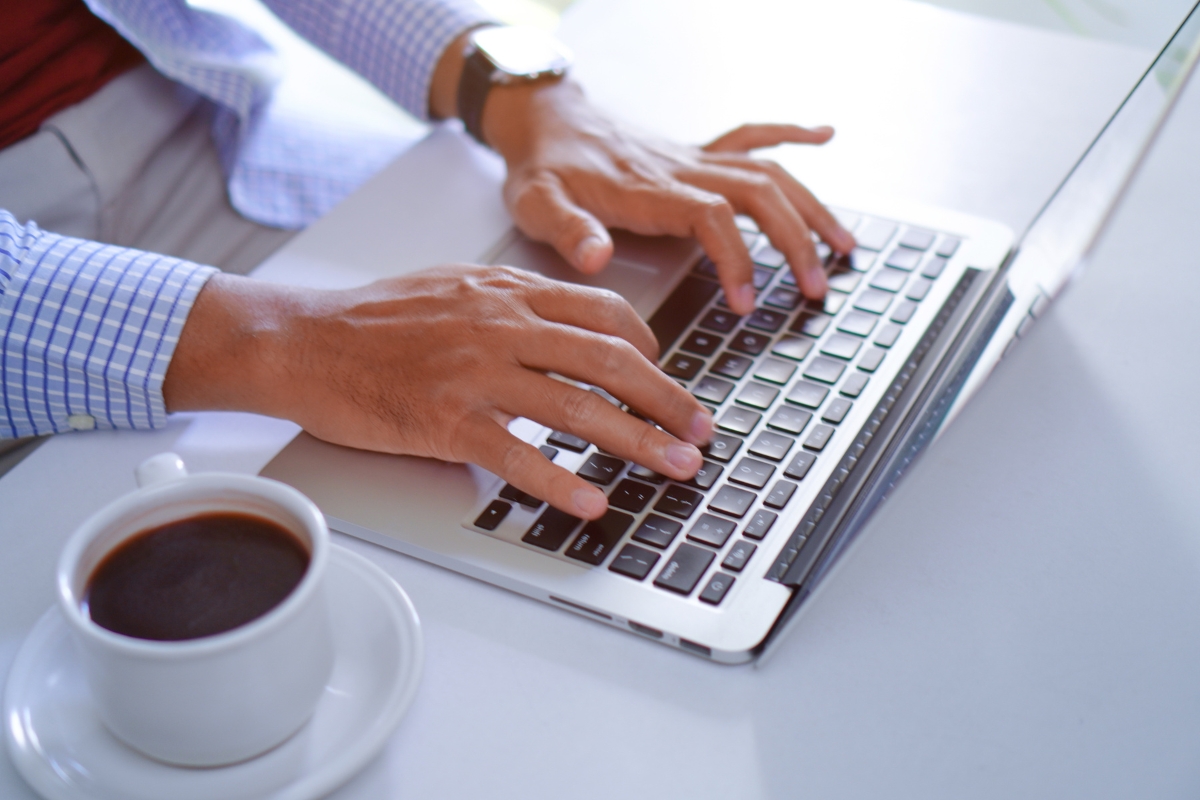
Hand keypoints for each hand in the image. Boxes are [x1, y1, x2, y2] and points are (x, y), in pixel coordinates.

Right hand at [163, 267, 711, 518]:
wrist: (303, 340)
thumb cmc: (373, 318)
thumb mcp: (453, 285)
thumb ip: (511, 300)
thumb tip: (560, 322)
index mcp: (508, 291)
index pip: (604, 312)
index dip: (649, 347)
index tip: (667, 376)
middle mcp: (502, 325)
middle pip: (610, 359)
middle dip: (668, 397)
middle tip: (702, 430)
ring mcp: (476, 373)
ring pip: (577, 406)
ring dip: (637, 440)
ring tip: (676, 466)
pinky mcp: (446, 420)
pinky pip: (517, 454)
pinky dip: (560, 481)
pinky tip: (591, 502)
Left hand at [484, 81, 855, 314]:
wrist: (542, 118)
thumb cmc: (541, 165)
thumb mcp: (537, 204)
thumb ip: (567, 230)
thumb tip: (595, 257)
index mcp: (646, 189)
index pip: (710, 217)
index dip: (736, 257)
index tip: (746, 302)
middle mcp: (680, 169)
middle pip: (757, 194)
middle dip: (795, 240)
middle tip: (817, 288)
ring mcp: (691, 158)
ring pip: (767, 172)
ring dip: (810, 205)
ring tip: (844, 245)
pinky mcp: (693, 153)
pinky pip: (750, 136)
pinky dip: (791, 134)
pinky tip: (824, 136)